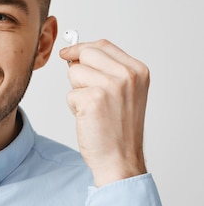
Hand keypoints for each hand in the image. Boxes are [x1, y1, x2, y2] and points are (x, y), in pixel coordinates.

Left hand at [59, 39, 148, 186]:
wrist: (121, 159)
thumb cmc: (119, 129)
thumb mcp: (124, 92)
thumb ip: (107, 70)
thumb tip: (75, 54)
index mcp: (138, 70)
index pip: (103, 45)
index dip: (82, 48)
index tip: (69, 53)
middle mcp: (127, 75)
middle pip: (86, 53)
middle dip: (78, 70)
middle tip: (86, 91)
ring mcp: (110, 86)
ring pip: (74, 72)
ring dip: (77, 91)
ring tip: (93, 108)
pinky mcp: (92, 99)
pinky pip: (69, 94)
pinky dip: (74, 107)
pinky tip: (89, 118)